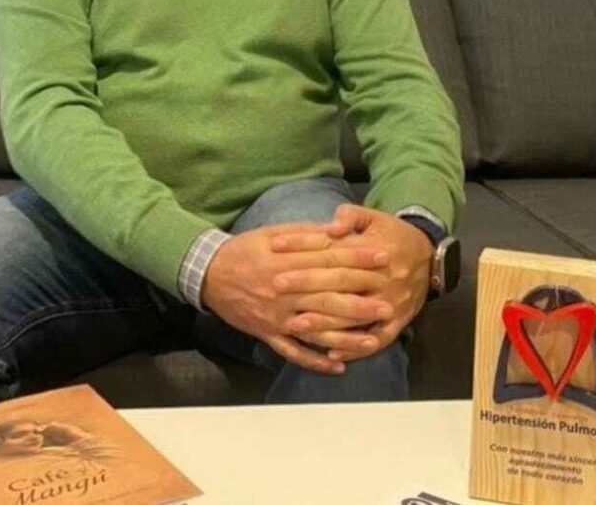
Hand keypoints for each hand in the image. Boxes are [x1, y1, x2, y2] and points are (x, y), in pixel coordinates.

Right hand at [201, 220, 390, 374]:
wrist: (207, 274)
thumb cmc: (243, 250)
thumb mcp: (271, 233)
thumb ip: (305, 234)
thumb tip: (336, 231)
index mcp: (285, 263)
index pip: (329, 260)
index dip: (358, 258)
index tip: (383, 257)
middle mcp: (283, 293)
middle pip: (327, 298)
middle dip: (360, 301)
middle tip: (388, 305)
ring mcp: (276, 317)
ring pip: (316, 330)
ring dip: (346, 337)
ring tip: (374, 339)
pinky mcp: (268, 334)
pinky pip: (293, 352)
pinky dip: (315, 361)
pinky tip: (338, 366)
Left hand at [269, 204, 432, 361]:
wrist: (430, 258)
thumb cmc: (392, 234)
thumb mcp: (373, 217)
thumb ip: (350, 216)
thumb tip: (330, 226)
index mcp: (374, 249)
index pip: (332, 249)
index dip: (302, 247)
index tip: (275, 247)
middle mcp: (383, 278)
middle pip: (339, 282)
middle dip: (305, 284)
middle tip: (275, 285)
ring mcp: (391, 302)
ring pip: (355, 314)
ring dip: (325, 321)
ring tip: (296, 323)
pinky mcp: (398, 321)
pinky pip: (378, 339)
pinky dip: (355, 347)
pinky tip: (332, 351)